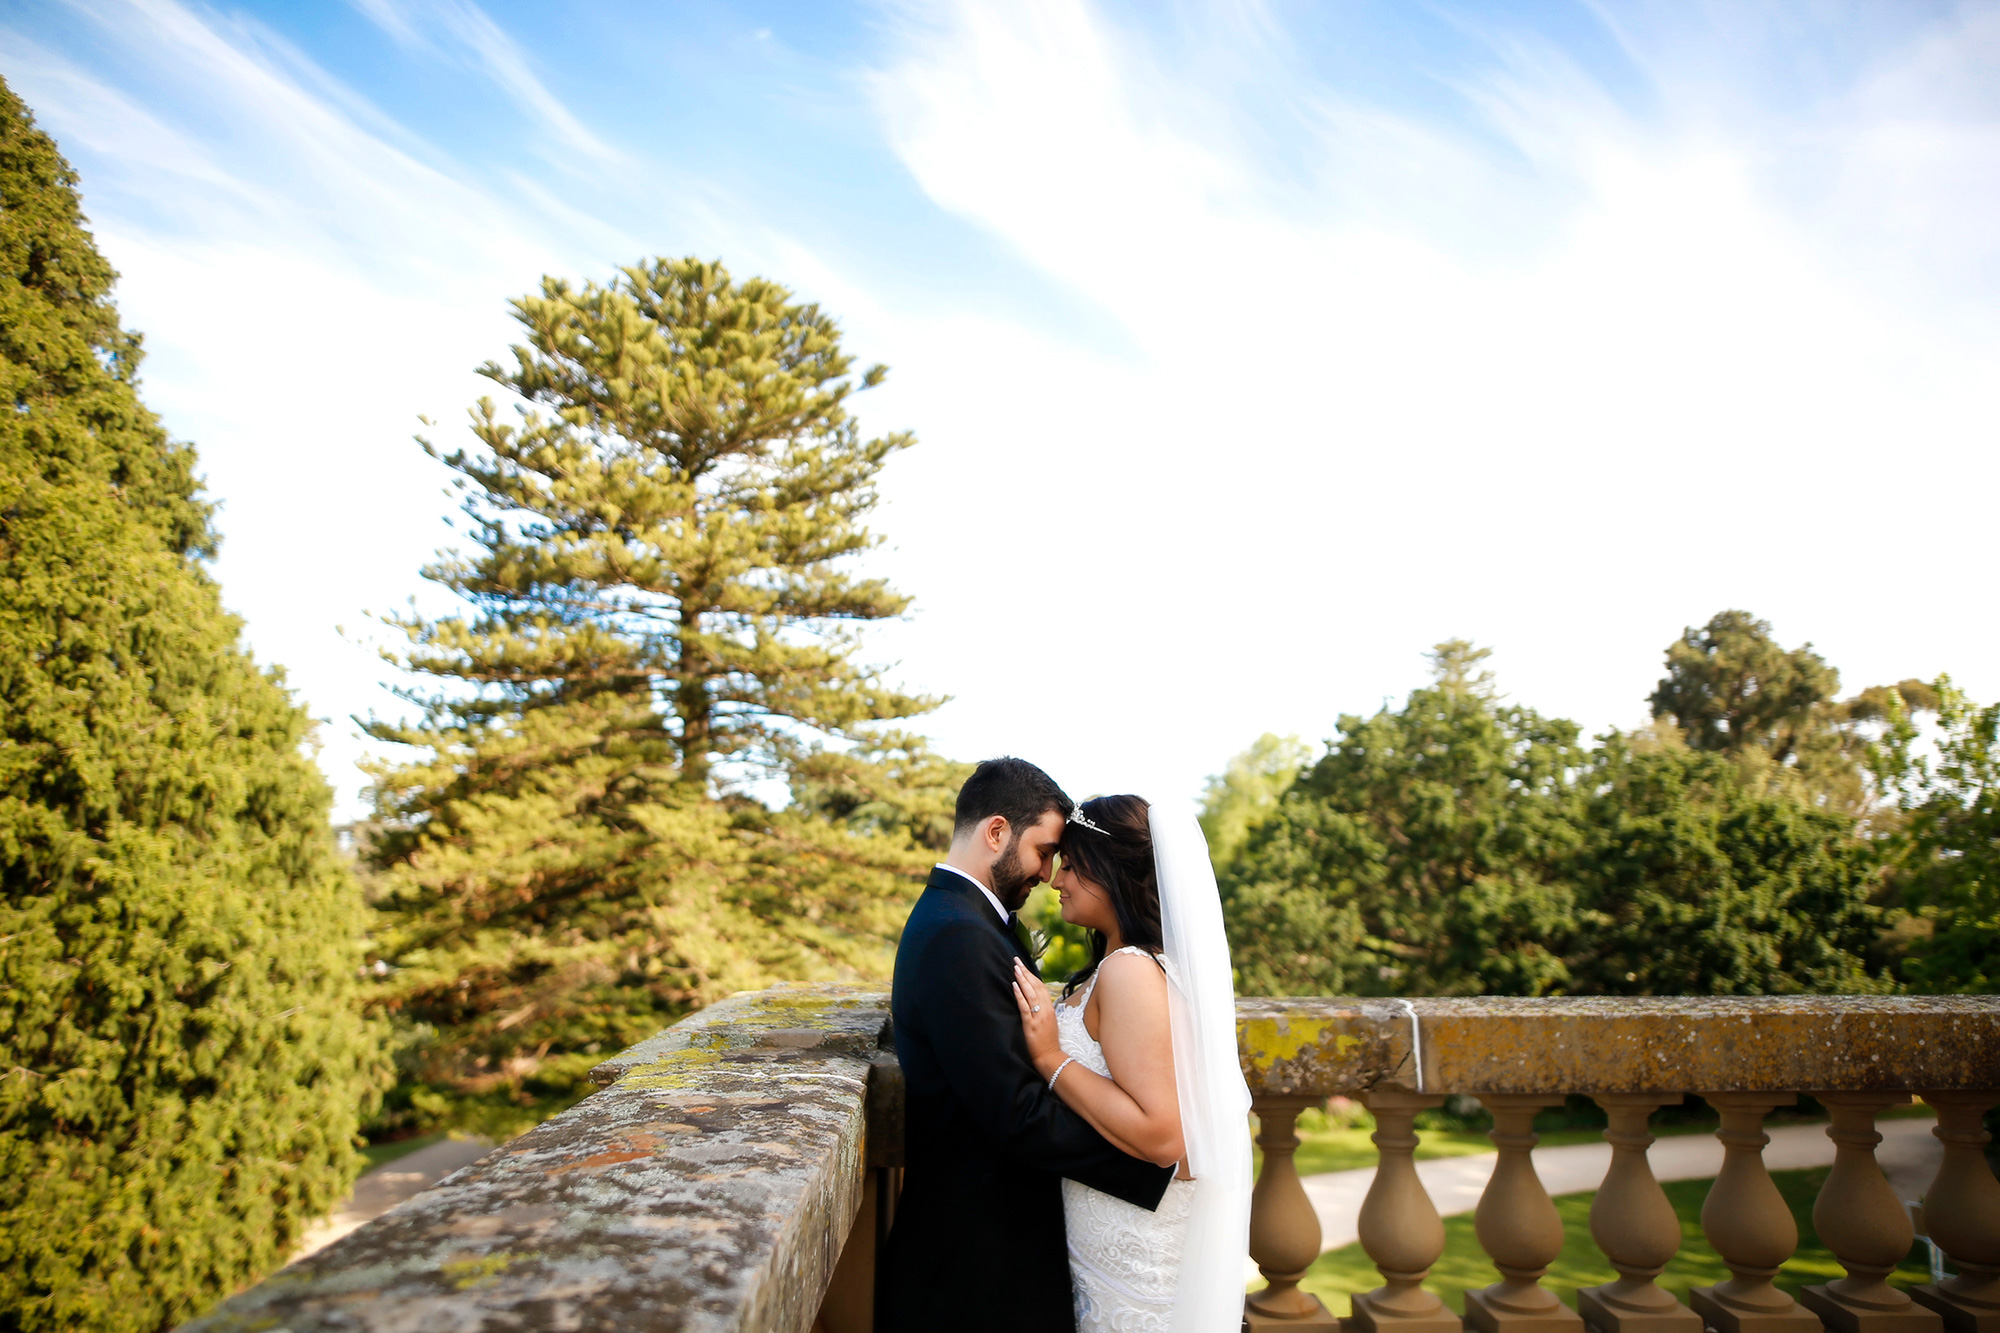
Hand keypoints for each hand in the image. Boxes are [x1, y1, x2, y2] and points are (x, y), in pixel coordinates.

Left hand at [1010, 958, 1062, 1074]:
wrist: (1050, 1057)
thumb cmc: (1048, 1041)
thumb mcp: (1049, 1022)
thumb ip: (1043, 1010)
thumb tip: (1035, 1000)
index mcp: (1050, 1009)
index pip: (1041, 987)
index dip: (1032, 976)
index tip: (1024, 966)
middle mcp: (1046, 1010)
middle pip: (1036, 986)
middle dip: (1026, 973)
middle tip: (1017, 961)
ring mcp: (1039, 1017)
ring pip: (1030, 994)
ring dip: (1022, 980)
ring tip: (1015, 968)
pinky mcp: (1031, 1024)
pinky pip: (1025, 1007)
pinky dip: (1019, 995)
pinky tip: (1014, 986)